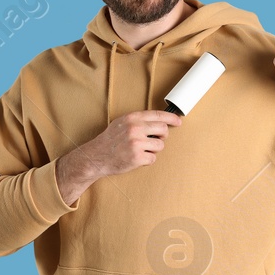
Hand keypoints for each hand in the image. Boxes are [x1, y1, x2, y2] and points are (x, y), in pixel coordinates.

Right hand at [57, 110, 180, 203]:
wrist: (96, 157)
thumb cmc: (109, 141)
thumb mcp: (121, 123)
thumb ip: (138, 121)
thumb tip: (158, 121)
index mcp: (132, 118)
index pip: (158, 115)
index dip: (171, 118)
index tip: (178, 121)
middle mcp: (135, 129)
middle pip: (163, 129)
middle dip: (162, 135)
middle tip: (156, 139)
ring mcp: (136, 143)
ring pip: (160, 145)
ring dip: (153, 149)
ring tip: (140, 150)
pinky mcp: (137, 157)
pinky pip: (153, 158)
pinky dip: (147, 160)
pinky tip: (137, 158)